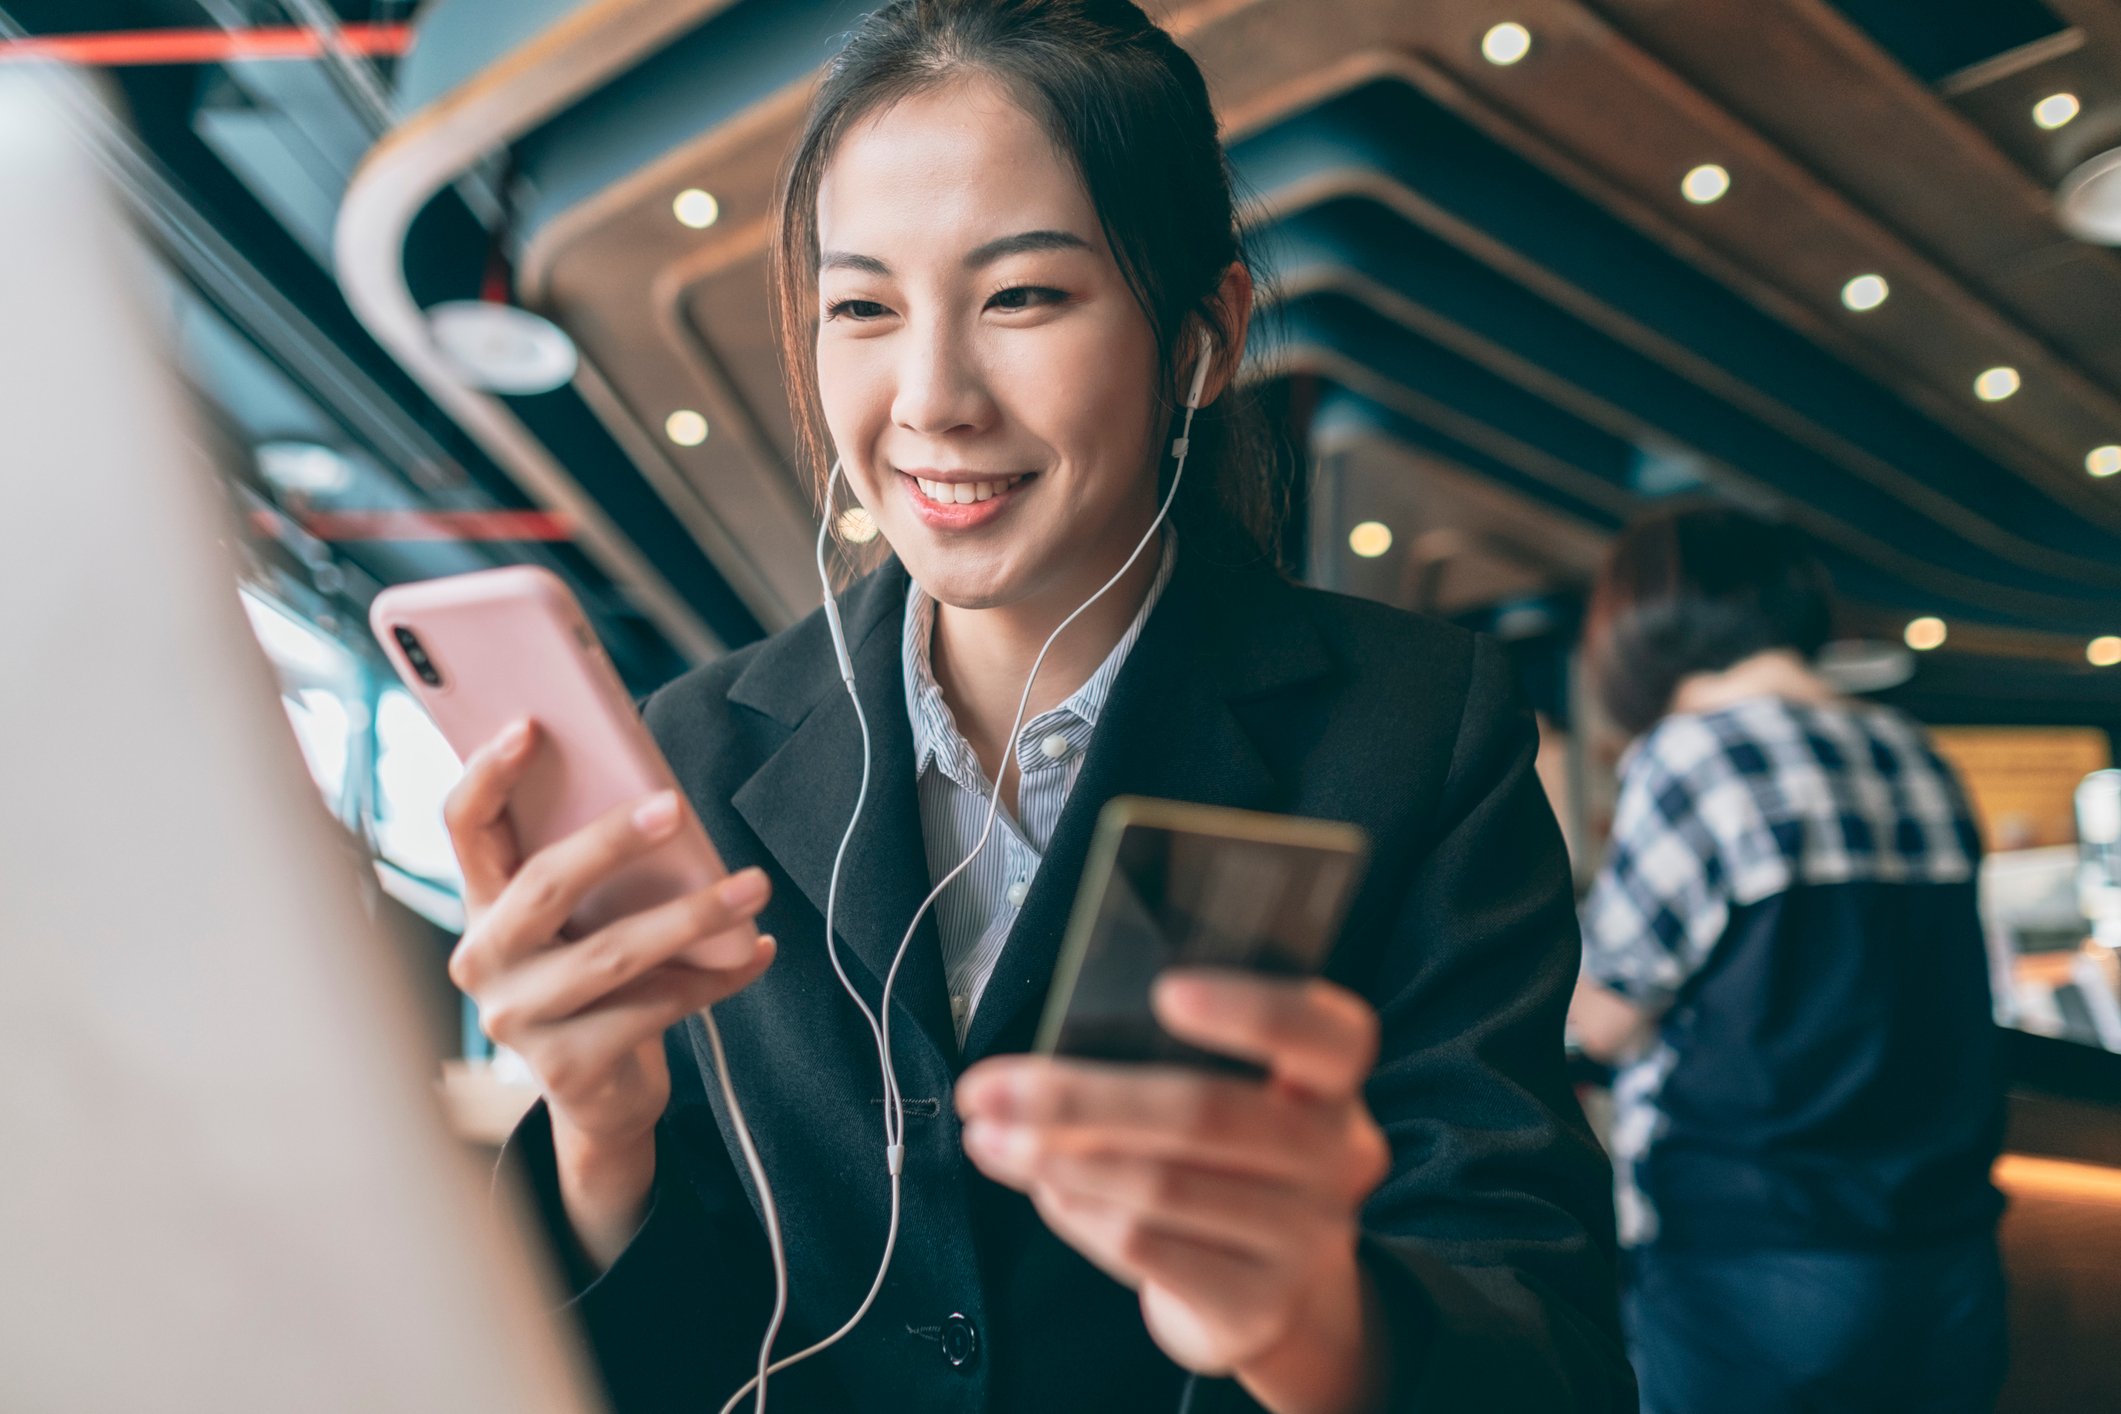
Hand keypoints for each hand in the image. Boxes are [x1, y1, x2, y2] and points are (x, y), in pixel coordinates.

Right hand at [443, 720, 774, 1257]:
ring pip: (612, 953)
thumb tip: (660, 799)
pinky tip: (757, 951)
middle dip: (611, 841)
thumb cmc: (598, 979)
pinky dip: (717, 977)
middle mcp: (484, 958)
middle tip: (675, 806)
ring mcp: (517, 1018)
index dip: (488, 774)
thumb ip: (596, 866)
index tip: (531, 725)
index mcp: (483, 904)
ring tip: (754, 886)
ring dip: (693, 916)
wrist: (600, 1094)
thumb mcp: (585, 917)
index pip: (466, 827)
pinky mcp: (566, 1067)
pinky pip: (656, 1007)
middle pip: (543, 884)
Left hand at [956, 971, 1391, 1412]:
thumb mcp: (1234, 1104)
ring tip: (992, 1139)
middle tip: (987, 1089)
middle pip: (1206, 1112)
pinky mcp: (1257, 1304)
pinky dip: (1078, 1213)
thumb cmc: (1229, 1167)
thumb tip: (1044, 1061)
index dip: (1251, 1010)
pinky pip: (1146, 1246)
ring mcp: (1305, 1237)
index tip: (1165, 991)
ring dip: (1056, 1160)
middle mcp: (1336, 1156)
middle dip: (1078, 1096)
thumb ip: (1170, 1068)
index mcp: (1332, 1083)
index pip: (1326, 1034)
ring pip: (1161, 1186)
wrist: (1274, 1298)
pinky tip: (1043, 1189)